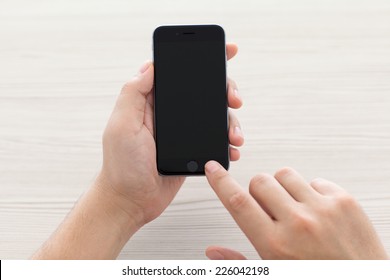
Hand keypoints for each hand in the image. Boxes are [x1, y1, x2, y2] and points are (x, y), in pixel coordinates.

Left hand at [96, 44, 243, 229]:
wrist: (131, 200)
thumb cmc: (122, 166)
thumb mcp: (121, 125)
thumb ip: (133, 93)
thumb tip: (150, 65)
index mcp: (151, 101)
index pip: (178, 71)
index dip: (201, 59)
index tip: (225, 52)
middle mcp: (168, 113)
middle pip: (204, 91)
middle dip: (224, 90)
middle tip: (234, 99)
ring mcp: (182, 131)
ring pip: (213, 115)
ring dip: (230, 120)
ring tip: (235, 135)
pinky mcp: (192, 149)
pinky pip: (214, 139)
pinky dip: (226, 142)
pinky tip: (231, 148)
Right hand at [204, 161, 387, 258]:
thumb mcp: (272, 277)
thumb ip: (239, 262)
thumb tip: (213, 252)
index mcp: (275, 245)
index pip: (238, 202)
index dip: (220, 181)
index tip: (213, 169)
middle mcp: (299, 223)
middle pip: (260, 181)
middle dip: (258, 192)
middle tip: (269, 209)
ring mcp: (324, 209)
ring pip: (285, 175)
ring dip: (283, 189)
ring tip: (294, 210)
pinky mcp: (345, 201)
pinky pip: (315, 180)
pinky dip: (311, 192)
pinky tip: (317, 213)